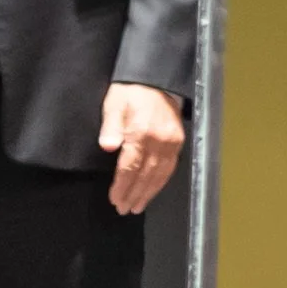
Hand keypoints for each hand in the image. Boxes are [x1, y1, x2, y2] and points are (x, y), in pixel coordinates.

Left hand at [99, 83, 185, 214]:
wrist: (155, 78)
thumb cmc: (129, 92)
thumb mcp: (114, 104)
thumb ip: (111, 127)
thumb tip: (108, 147)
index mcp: (141, 132)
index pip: (130, 167)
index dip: (122, 186)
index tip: (115, 199)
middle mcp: (159, 140)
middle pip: (146, 175)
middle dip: (134, 194)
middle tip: (125, 209)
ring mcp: (172, 141)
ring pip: (160, 174)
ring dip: (149, 193)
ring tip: (138, 206)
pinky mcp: (178, 140)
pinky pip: (170, 167)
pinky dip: (161, 182)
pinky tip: (154, 190)